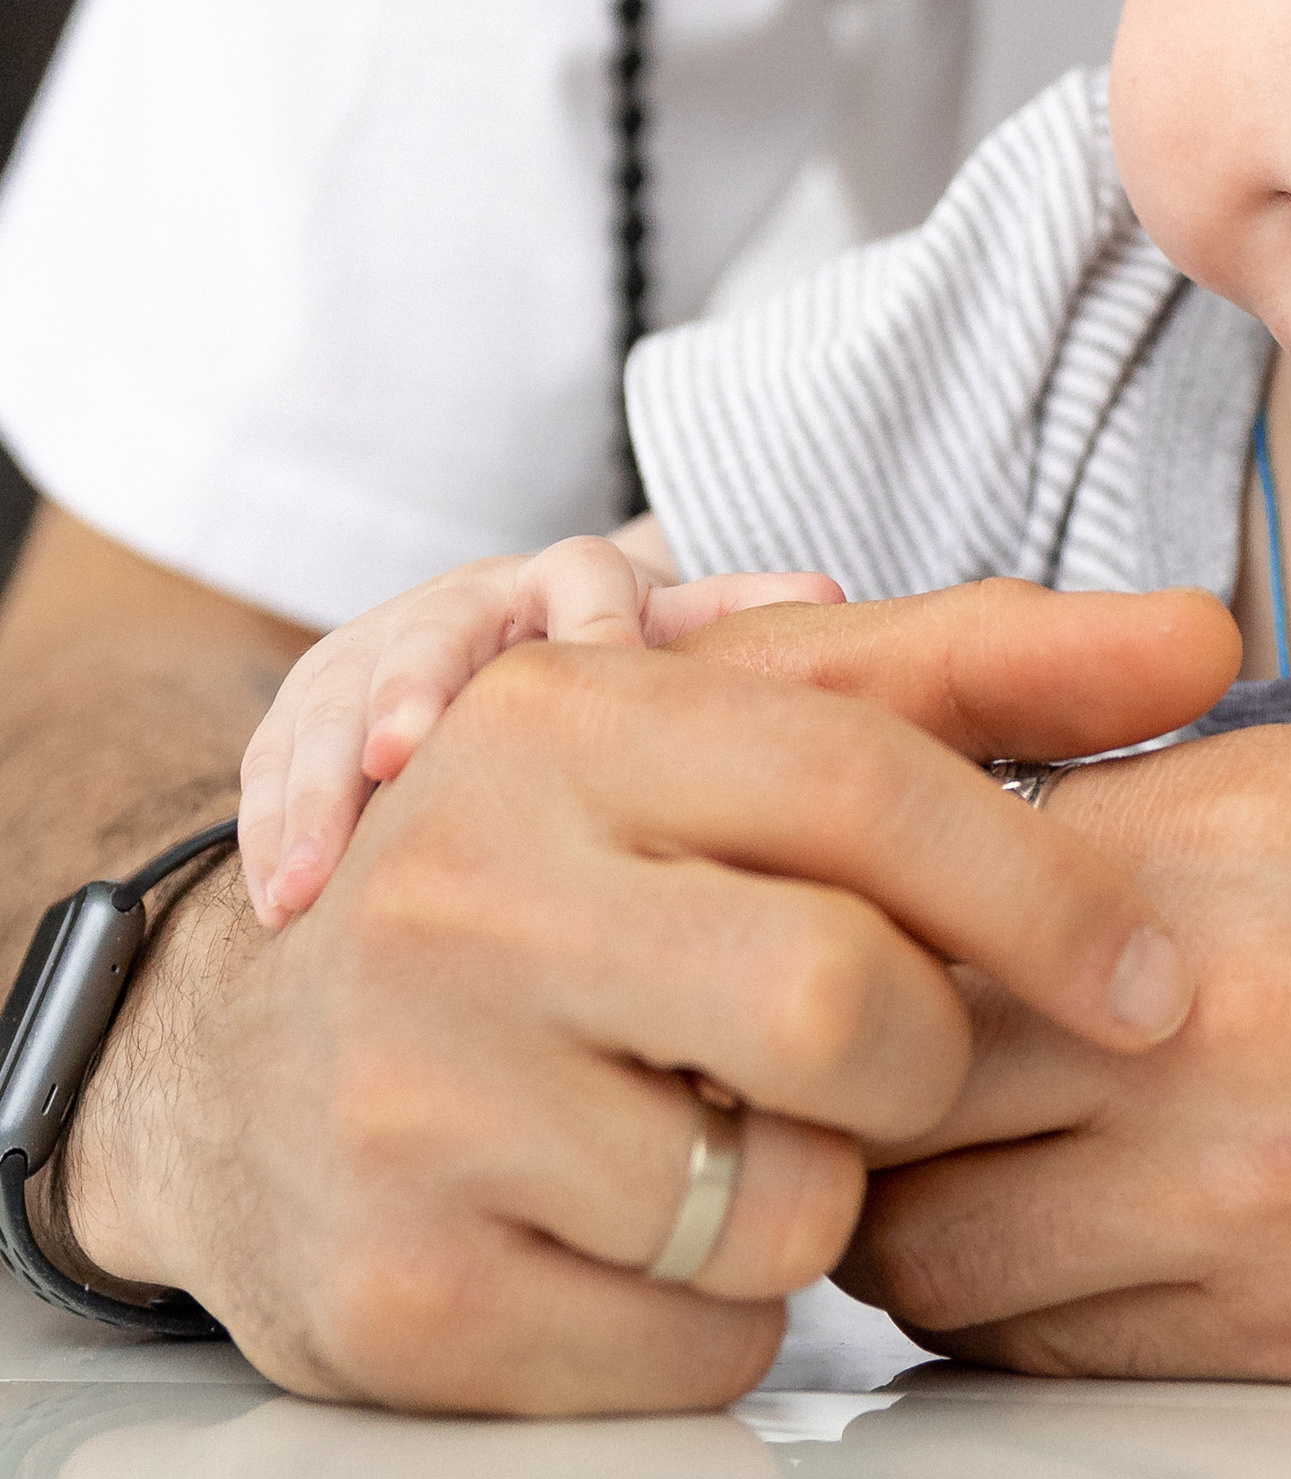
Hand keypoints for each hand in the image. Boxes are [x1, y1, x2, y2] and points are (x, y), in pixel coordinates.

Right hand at [62, 581, 1238, 1411]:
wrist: (232, 1070)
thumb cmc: (560, 877)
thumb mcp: (720, 730)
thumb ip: (964, 672)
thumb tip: (1208, 639)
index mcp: (563, 726)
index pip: (865, 783)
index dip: (1046, 888)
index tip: (1159, 980)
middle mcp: (470, 896)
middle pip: (849, 1012)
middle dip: (928, 1065)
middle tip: (899, 1068)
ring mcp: (421, 1103)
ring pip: (789, 1208)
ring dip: (821, 1196)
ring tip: (734, 1131)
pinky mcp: (407, 1299)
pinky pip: (696, 1351)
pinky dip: (719, 1312)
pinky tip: (647, 1232)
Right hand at [237, 537, 845, 927]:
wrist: (481, 673)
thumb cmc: (604, 668)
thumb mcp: (664, 642)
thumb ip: (727, 625)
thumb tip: (827, 599)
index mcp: (564, 588)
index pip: (575, 578)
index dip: (587, 620)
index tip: (594, 660)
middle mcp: (463, 618)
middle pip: (431, 632)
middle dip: (412, 690)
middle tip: (398, 754)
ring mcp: (372, 670)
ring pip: (335, 706)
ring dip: (323, 785)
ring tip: (310, 874)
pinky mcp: (306, 731)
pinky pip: (276, 767)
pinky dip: (277, 829)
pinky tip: (281, 900)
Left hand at [842, 719, 1290, 1379]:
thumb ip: (1148, 820)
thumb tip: (983, 865)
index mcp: (1211, 848)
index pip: (905, 904)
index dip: (851, 923)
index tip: (846, 924)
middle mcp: (1202, 1040)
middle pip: (881, 1098)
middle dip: (844, 1080)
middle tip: (852, 1061)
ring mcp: (1252, 1214)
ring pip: (939, 1261)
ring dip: (915, 1212)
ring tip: (955, 1161)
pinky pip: (1068, 1357)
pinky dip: (1024, 1310)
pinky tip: (1068, 1245)